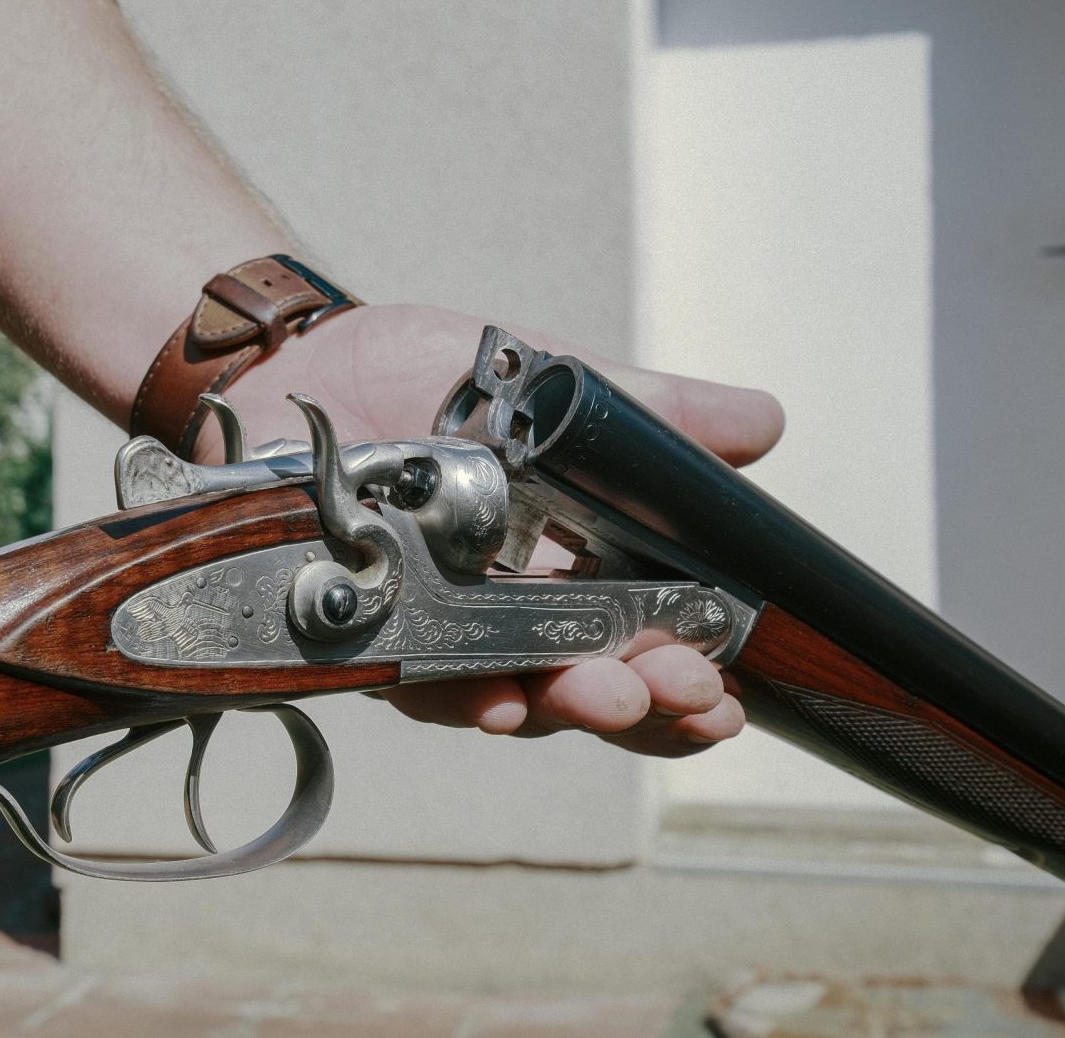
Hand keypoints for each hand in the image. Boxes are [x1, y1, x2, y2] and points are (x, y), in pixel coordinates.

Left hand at [214, 304, 784, 756]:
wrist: (301, 359)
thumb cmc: (423, 374)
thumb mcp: (551, 383)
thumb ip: (649, 417)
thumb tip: (763, 427)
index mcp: (567, 564)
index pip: (642, 641)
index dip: (688, 679)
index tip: (730, 692)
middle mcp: (507, 612)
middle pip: (587, 685)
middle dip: (643, 704)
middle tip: (686, 695)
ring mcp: (436, 631)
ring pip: (512, 696)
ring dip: (565, 705)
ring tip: (608, 694)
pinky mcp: (363, 636)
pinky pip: (415, 684)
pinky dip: (460, 696)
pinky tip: (499, 700)